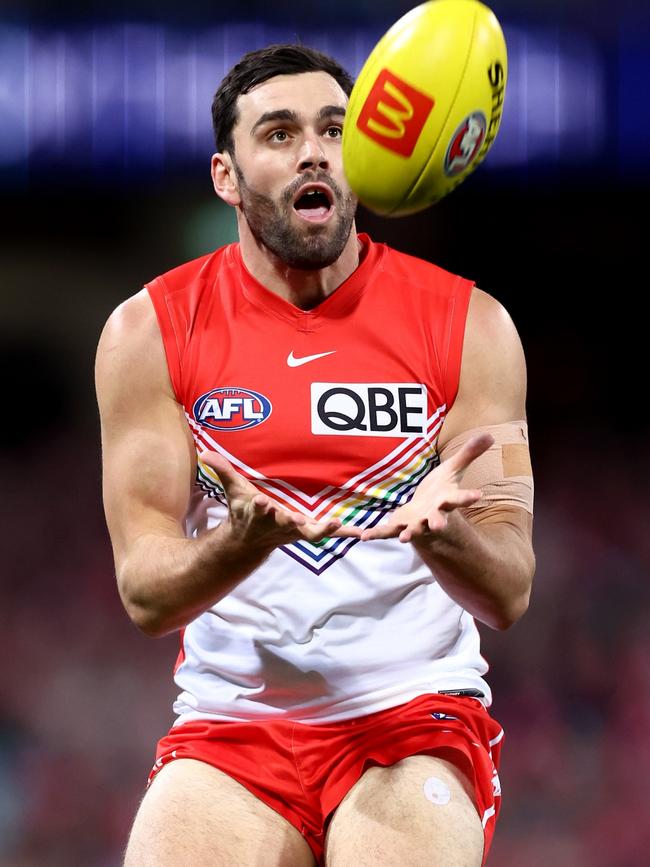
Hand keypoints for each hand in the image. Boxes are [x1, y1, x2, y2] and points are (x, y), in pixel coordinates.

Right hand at [199, 450, 361, 548]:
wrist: (250, 541)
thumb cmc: (245, 510)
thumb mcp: (234, 490)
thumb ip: (223, 470)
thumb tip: (204, 452)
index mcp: (259, 514)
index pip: (258, 510)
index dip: (259, 508)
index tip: (261, 502)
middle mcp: (277, 525)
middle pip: (284, 523)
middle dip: (290, 521)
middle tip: (297, 518)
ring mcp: (295, 531)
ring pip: (310, 532)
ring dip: (323, 529)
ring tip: (336, 524)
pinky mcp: (308, 532)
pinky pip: (328, 533)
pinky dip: (344, 533)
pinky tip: (361, 532)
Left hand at [360, 432, 493, 543]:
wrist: (425, 509)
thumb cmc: (441, 489)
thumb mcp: (453, 469)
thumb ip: (469, 454)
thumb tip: (490, 434)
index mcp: (446, 501)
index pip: (459, 498)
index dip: (468, 497)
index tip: (478, 495)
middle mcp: (432, 515)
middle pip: (437, 520)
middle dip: (437, 523)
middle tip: (439, 526)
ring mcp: (415, 523)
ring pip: (413, 530)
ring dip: (409, 534)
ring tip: (405, 538)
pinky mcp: (398, 526)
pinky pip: (386, 531)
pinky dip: (376, 534)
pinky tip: (364, 536)